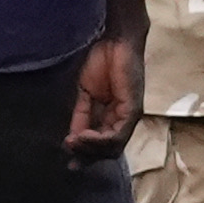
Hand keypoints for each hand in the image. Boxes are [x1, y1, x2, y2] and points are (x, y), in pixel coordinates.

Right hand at [65, 32, 145, 158]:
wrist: (114, 39)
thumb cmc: (100, 60)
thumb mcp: (85, 92)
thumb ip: (81, 115)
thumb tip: (72, 138)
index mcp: (111, 115)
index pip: (101, 144)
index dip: (85, 154)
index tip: (70, 162)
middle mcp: (123, 119)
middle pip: (108, 151)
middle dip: (88, 156)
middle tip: (71, 157)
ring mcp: (130, 115)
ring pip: (113, 147)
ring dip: (91, 149)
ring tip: (74, 143)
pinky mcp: (133, 110)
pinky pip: (118, 134)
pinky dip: (99, 139)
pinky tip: (84, 137)